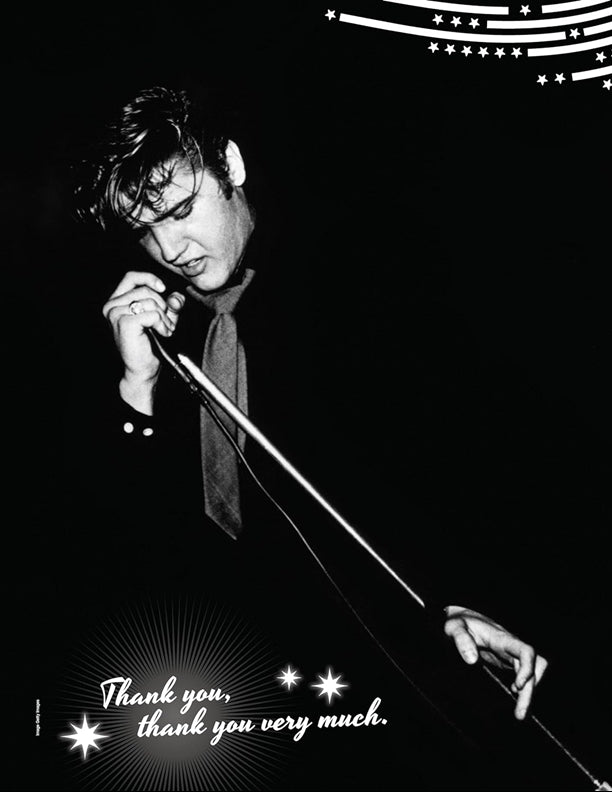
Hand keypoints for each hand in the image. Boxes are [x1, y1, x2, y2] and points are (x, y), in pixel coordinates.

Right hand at [102, 271, 185, 411]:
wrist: (141, 370)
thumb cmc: (149, 346)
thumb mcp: (161, 319)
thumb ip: (170, 305)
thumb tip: (177, 297)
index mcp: (116, 302)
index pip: (131, 277)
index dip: (149, 279)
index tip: (163, 289)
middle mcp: (112, 306)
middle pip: (146, 291)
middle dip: (162, 306)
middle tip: (166, 324)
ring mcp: (116, 314)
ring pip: (150, 302)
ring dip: (164, 318)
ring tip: (164, 331)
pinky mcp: (124, 323)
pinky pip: (152, 314)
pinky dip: (162, 324)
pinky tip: (162, 334)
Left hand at [444, 605, 547, 719]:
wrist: (460, 618)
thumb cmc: (458, 621)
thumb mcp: (454, 627)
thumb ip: (461, 640)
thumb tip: (472, 660)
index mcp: (502, 638)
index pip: (526, 651)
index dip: (528, 669)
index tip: (517, 686)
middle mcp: (511, 646)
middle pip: (534, 667)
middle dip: (530, 690)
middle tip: (519, 714)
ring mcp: (510, 654)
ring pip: (531, 673)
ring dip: (529, 693)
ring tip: (520, 714)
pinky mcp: (507, 660)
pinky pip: (523, 675)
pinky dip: (524, 689)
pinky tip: (516, 698)